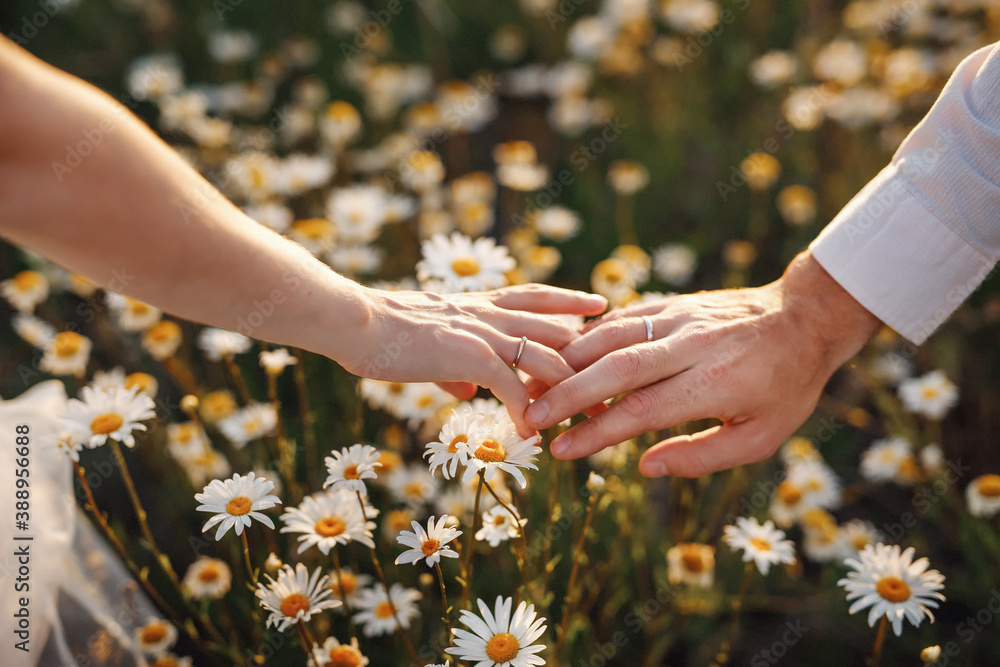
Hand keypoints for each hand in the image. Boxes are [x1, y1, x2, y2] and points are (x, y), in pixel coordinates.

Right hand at [343, 284, 607, 436]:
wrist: (357, 321)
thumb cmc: (383, 331)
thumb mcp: (428, 342)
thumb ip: (454, 366)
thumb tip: (466, 390)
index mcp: (479, 305)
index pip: (536, 296)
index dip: (570, 300)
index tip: (598, 304)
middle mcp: (489, 314)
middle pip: (555, 328)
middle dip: (588, 355)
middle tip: (618, 375)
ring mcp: (484, 333)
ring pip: (546, 357)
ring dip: (571, 390)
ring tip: (593, 418)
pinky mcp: (471, 356)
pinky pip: (512, 386)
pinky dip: (527, 411)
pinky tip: (533, 433)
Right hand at [525, 252, 880, 476]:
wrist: (804, 318)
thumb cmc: (784, 387)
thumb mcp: (760, 437)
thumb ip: (702, 456)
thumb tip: (644, 467)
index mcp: (716, 384)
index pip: (643, 410)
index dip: (597, 433)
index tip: (562, 452)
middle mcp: (692, 346)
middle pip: (616, 368)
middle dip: (568, 395)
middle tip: (532, 419)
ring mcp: (679, 318)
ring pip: (611, 336)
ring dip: (568, 362)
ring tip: (535, 387)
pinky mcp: (671, 303)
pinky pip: (622, 317)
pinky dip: (588, 336)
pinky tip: (564, 356)